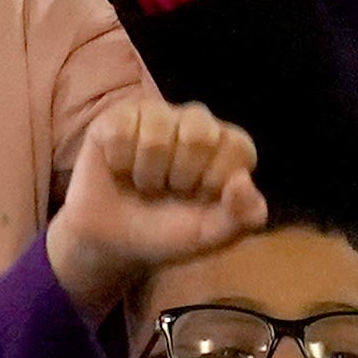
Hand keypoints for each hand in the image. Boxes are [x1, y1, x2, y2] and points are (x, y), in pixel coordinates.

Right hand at [44, 96, 264, 317]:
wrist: (114, 242)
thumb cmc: (169, 233)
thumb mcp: (213, 235)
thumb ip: (243, 216)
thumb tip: (243, 180)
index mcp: (228, 146)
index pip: (238, 147)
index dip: (215, 181)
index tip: (201, 197)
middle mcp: (196, 123)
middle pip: (199, 136)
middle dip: (181, 176)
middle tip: (170, 189)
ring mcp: (157, 116)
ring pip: (157, 136)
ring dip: (147, 174)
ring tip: (144, 183)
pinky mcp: (117, 116)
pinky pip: (121, 132)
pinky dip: (119, 162)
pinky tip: (120, 169)